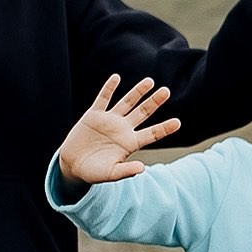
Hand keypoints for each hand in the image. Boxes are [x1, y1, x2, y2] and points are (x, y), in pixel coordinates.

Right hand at [56, 75, 179, 186]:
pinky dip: (109, 88)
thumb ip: (125, 171)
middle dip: (154, 102)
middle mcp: (123, 129)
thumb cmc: (94, 172)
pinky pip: (103, 99)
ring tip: (150, 81)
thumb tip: (142, 169)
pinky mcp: (94, 115)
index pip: (152, 134)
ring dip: (137, 92)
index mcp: (130, 143)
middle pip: (143, 113)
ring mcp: (109, 120)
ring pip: (127, 102)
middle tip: (166, 91)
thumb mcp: (110, 174)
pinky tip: (116, 78)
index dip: (165, 128)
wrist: (73, 165)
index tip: (178, 123)